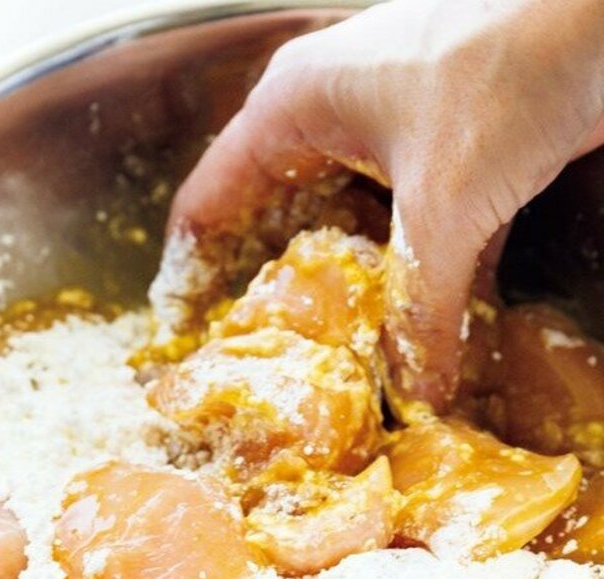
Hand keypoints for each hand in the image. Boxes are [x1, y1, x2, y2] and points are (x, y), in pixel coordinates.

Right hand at [168, 0, 603, 409]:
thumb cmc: (512, 64)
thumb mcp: (448, 201)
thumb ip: (423, 305)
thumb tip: (418, 391)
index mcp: (291, 108)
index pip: (211, 199)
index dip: (192, 269)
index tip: (188, 332)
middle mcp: (326, 118)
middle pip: (274, 220)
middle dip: (276, 291)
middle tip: (272, 359)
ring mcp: (384, 135)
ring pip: (342, 229)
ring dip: (348, 291)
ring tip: (337, 353)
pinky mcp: (438, 153)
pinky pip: (402, 227)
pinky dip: (410, 274)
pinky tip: (418, 323)